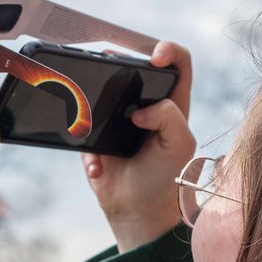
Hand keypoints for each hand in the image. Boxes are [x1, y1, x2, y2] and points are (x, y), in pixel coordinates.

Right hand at [81, 41, 195, 251]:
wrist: (138, 211)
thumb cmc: (165, 178)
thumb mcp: (180, 145)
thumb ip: (170, 118)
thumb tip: (140, 110)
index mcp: (172, 102)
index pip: (177, 62)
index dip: (168, 50)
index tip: (156, 56)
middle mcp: (145, 103)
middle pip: (132, 66)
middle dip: (119, 61)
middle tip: (109, 66)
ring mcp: (116, 117)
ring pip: (100, 89)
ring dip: (92, 98)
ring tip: (93, 116)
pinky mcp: (94, 135)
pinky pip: (82, 127)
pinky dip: (88, 149)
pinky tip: (99, 167)